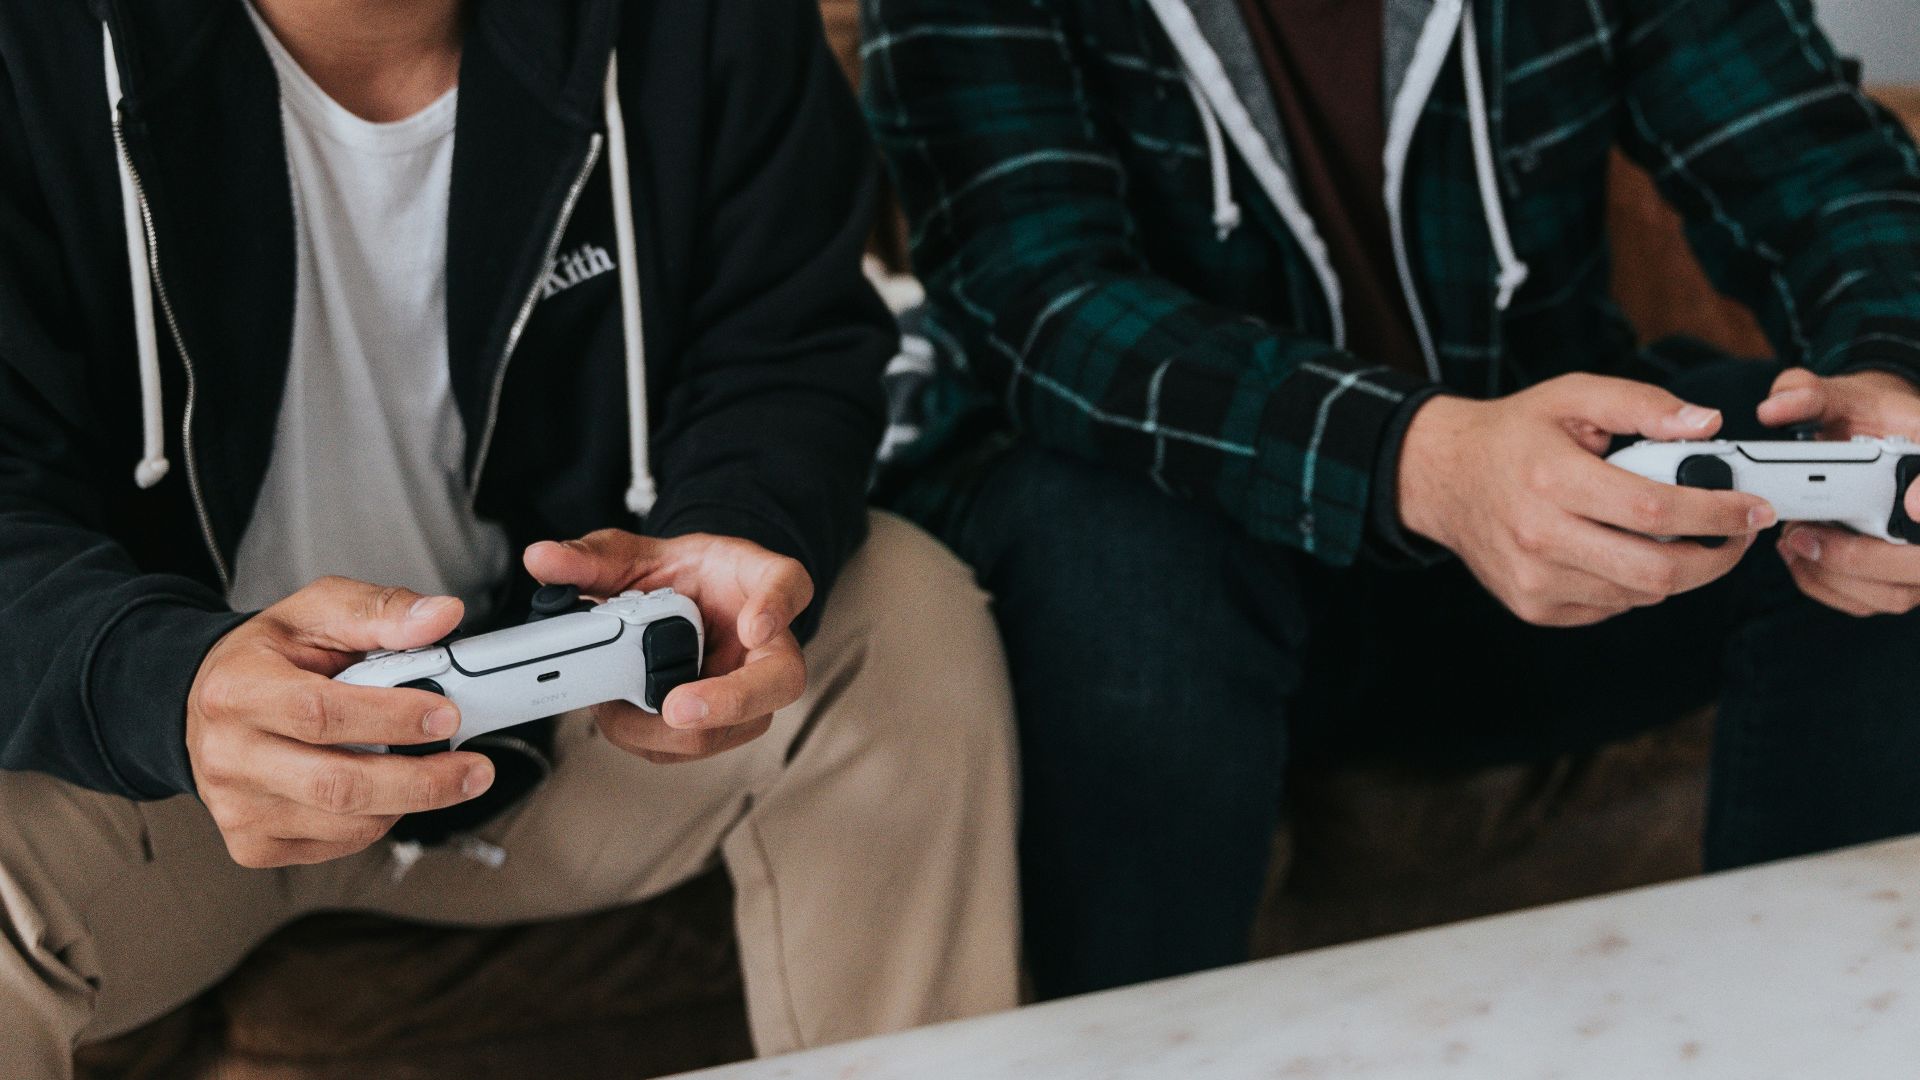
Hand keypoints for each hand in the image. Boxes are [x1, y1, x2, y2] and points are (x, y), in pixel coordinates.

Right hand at [188, 579, 495, 868]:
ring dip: (408, 800)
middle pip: (337, 784)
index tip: (448, 715)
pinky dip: (379, 820)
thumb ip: (381, 610)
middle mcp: (227, 756)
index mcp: (237, 690)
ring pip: (344, 822)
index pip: (321, 714)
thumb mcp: (316, 612)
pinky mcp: (253, 844)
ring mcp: (236, 807)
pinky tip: (389, 790)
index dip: (392, 718)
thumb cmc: (268, 657)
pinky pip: (336, 844)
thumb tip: (442, 616)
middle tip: (475, 769)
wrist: (208, 701)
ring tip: (439, 772)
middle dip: (422, 781)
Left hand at [523, 531, 811, 763]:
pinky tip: (616, 715)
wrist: (698, 606)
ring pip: (732, 729)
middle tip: (677, 708)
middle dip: (725, 702)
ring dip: (666, 730)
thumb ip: (595, 558)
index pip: (788, 585)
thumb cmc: (687, 579)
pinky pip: (693, 746)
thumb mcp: (643, 555)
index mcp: (761, 584)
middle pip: (780, 681)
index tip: (752, 624)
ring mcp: (754, 693)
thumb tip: (543, 560)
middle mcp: (771, 645)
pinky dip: (648, 738)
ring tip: (612, 706)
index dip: (775, 607)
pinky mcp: (725, 727)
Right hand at [1399, 373, 1775, 625]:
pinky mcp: (1534, 606)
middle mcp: (1540, 536)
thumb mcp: (1573, 396)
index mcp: (1552, 478)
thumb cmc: (1515, 435)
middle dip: (1716, 557)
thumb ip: (1642, 405)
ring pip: (1640, 594)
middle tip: (1737, 536)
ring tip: (1679, 536)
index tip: (1754, 509)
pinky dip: (1634, 583)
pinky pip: (1612, 606)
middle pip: (1657, 571)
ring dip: (1677, 569)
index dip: (1717, 514)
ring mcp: (1534, 579)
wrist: (1444, 478)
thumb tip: (1707, 424)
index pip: (1654, 511)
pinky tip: (1623, 549)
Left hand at [1758, 367, 1919, 615]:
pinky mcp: (1900, 581)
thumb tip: (1775, 409)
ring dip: (1836, 575)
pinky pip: (1870, 602)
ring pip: (1895, 593)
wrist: (1877, 441)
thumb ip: (1810, 394)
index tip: (1908, 501)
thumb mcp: (1843, 397)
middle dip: (1860, 556)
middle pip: (1919, 564)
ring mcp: (1918, 558)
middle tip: (1801, 533)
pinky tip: (1797, 557)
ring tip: (1791, 539)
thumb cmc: (1867, 419)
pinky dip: (1828, 587)